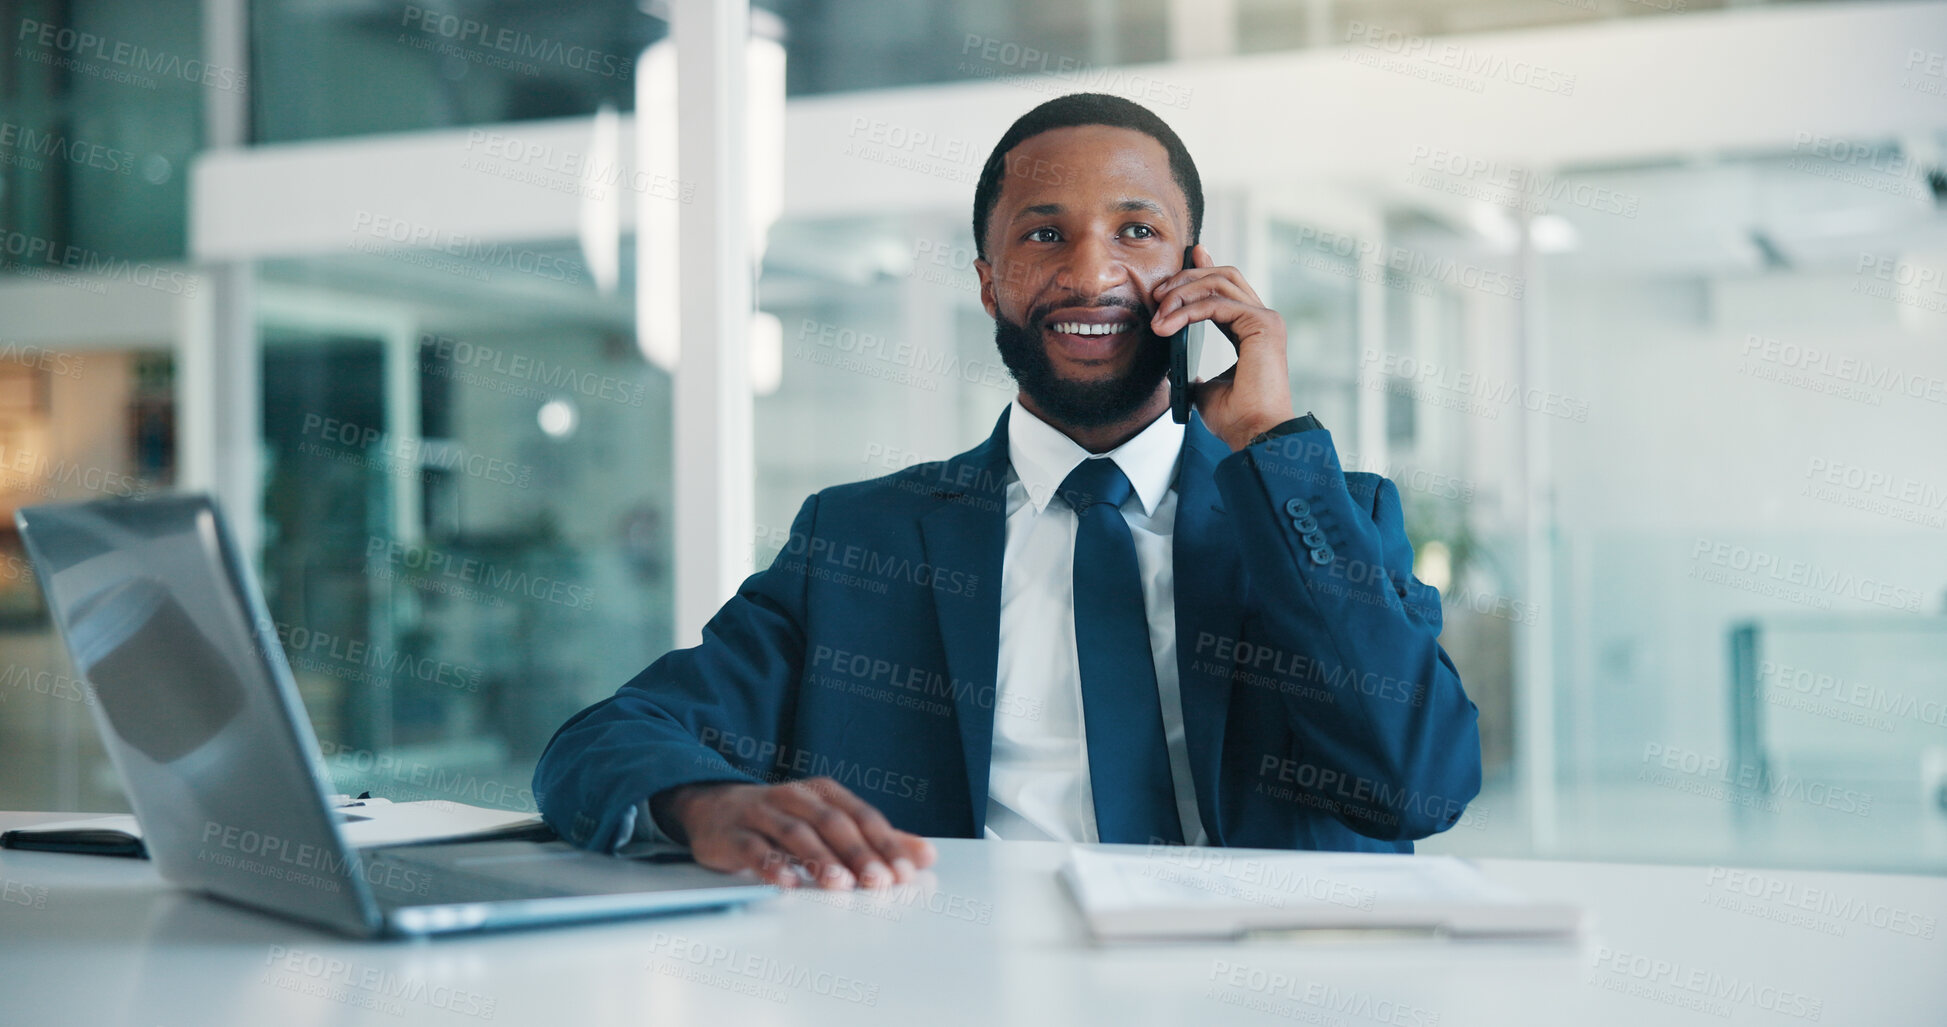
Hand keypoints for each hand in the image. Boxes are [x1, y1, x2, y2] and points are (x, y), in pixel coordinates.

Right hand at [657, 778, 936, 889]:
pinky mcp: (733, 834)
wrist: (712, 808)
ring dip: (820, 859)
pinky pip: (754, 849)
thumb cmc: (782, 819)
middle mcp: (795, 798)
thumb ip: (877, 839)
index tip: (906, 872)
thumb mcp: (831, 822)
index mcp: (825, 793)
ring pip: (795, 834)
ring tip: (840, 884)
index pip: (862, 816)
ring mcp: (762, 813)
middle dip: (859, 854)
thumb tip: (926, 855)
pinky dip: (772, 865)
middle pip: (832, 824)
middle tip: (879, 882)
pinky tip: (788, 883)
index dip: (886, 843)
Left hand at [1147, 244, 1293, 449]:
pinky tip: (1168, 325)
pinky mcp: (1262, 325)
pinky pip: (1217, 304)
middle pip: (1222, 276)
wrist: (1255, 436)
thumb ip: (1193, 373)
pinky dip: (1189, 310)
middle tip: (1157, 293)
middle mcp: (1262, 320)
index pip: (1226, 288)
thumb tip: (1171, 368)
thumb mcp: (1205, 390)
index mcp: (1251, 330)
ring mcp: (1265, 320)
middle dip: (1186, 277)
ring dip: (1182, 293)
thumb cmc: (1237, 419)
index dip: (1204, 268)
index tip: (1185, 256)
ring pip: (1219, 282)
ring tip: (1158, 315)